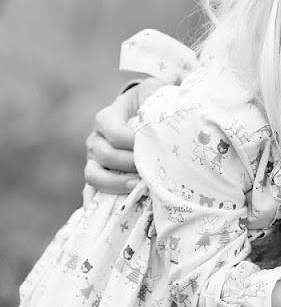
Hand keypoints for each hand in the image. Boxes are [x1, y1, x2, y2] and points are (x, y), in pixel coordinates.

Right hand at [84, 77, 163, 194]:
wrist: (142, 108)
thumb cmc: (150, 101)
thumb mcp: (153, 93)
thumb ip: (156, 100)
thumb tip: (165, 123)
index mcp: (107, 117)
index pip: (114, 132)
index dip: (132, 141)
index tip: (154, 146)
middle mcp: (96, 139)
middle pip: (105, 155)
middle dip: (130, 163)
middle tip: (152, 169)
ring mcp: (94, 159)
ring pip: (94, 175)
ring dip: (116, 184)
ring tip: (138, 187)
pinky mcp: (98, 175)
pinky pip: (90, 191)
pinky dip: (96, 202)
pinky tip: (110, 213)